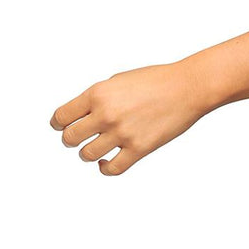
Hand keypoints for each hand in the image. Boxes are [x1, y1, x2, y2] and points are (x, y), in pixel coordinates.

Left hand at [50, 60, 211, 175]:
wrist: (189, 87)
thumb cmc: (157, 80)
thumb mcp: (119, 80)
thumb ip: (97, 98)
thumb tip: (80, 115)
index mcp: (99, 93)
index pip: (61, 117)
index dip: (59, 123)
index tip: (63, 126)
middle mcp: (107, 114)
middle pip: (70, 138)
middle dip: (73, 138)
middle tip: (82, 136)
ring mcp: (123, 133)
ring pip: (87, 155)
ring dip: (90, 152)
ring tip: (99, 146)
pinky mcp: (139, 148)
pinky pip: (111, 169)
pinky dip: (105, 168)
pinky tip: (107, 161)